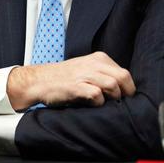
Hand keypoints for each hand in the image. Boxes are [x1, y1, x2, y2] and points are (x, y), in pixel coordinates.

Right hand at [7, 52, 135, 110]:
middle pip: (123, 78)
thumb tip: (123, 89)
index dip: (126, 88)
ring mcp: (84, 74)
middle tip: (116, 102)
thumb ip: (103, 74)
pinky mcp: (75, 86)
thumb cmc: (62, 79)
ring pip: (113, 86)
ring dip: (111, 98)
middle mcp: (93, 64)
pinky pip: (97, 96)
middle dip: (124, 93)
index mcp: (98, 58)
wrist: (37, 81)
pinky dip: (97, 103)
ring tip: (101, 102)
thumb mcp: (86, 69)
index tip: (121, 96)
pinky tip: (89, 104)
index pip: (125, 73)